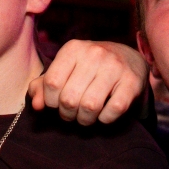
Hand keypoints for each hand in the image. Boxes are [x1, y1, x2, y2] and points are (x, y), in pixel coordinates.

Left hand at [28, 40, 148, 124]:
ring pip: (90, 106)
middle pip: (69, 98)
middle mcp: (94, 54)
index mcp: (73, 49)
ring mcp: (115, 67)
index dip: (50, 101)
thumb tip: (37, 105)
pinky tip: (103, 114)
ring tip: (84, 117)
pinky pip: (113, 111)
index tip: (55, 104)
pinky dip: (104, 119)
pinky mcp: (131, 82)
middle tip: (70, 113)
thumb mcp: (64, 69)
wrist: (128, 58)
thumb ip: (43, 86)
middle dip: (66, 114)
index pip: (52, 83)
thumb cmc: (88, 67)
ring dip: (84, 119)